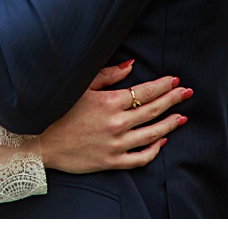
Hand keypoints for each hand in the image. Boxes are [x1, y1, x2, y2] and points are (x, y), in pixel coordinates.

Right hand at [38, 61, 190, 173]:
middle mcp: (117, 123)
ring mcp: (116, 144)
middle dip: (172, 100)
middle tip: (187, 92)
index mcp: (109, 102)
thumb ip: (107, 75)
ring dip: (170, 124)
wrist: (41, 141)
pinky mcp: (112, 161)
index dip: (162, 85)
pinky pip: (141, 158)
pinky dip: (154, 150)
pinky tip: (162, 141)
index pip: (144, 92)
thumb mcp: (79, 87)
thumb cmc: (58, 110)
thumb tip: (131, 65)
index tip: (174, 80)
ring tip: (182, 116)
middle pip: (153, 110)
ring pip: (152, 134)